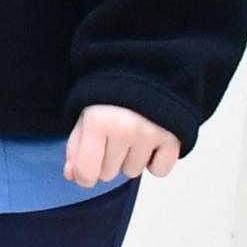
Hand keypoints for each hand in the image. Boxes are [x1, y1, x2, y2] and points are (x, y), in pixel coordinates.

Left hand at [65, 103, 183, 187]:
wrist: (145, 70)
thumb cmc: (110, 95)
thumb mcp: (84, 115)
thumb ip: (76, 148)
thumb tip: (73, 176)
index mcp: (98, 122)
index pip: (87, 173)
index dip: (84, 174)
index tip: (87, 166)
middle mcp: (125, 129)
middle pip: (108, 175)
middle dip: (106, 160)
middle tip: (111, 135)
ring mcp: (151, 134)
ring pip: (132, 172)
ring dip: (130, 159)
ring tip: (131, 134)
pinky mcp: (173, 139)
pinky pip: (159, 171)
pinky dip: (155, 162)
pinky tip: (150, 143)